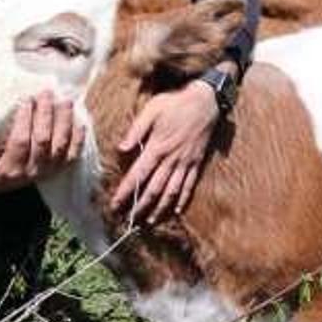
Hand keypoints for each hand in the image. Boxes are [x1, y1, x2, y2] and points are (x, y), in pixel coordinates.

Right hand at [0, 91, 83, 193]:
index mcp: (9, 169)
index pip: (20, 142)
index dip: (25, 120)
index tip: (25, 99)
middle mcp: (31, 172)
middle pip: (43, 140)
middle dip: (45, 114)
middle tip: (45, 93)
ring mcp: (46, 171)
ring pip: (60, 146)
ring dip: (64, 122)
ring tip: (65, 100)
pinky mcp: (57, 170)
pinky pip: (72, 155)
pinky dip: (78, 138)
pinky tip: (80, 121)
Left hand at [110, 80, 217, 223]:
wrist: (205, 101)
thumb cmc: (175, 103)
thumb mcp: (152, 109)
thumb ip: (136, 130)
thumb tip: (121, 148)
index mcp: (157, 147)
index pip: (138, 174)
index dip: (126, 191)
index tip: (115, 204)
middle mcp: (171, 159)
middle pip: (154, 188)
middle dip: (140, 206)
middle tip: (129, 220)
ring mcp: (185, 162)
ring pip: (171, 191)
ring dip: (160, 208)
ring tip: (150, 221)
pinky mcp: (196, 162)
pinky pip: (189, 185)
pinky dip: (182, 199)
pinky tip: (176, 210)